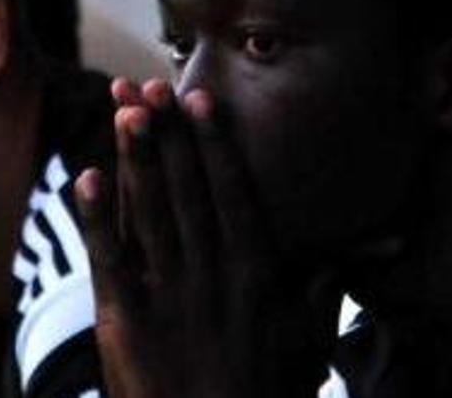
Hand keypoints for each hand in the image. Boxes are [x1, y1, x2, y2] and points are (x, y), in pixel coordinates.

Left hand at [77, 78, 333, 397]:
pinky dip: (96, 217)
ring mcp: (168, 296)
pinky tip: (84, 176)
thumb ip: (324, 287)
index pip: (232, 194)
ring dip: (135, 158)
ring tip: (123, 110)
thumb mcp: (307, 341)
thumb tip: (368, 247)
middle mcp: (212, 276)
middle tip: (154, 85)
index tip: (201, 101)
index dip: (213, 145)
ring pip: (149, 212)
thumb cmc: (266, 394)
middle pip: (187, 191)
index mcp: (255, 275)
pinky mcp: (126, 322)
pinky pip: (109, 258)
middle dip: (170, 135)